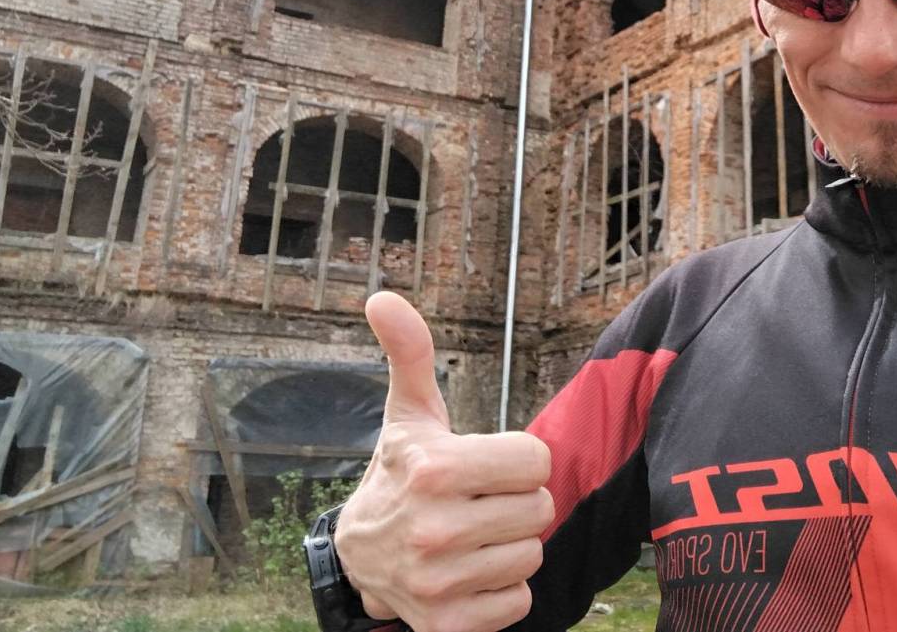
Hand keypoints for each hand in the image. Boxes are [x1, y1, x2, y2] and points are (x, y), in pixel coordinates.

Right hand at [335, 291, 553, 631]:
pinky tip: (469, 574)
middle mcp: (434, 530)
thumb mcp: (409, 415)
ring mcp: (439, 584)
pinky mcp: (448, 627)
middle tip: (478, 502)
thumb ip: (410, 353)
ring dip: (509, 547)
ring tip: (472, 537)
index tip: (487, 464)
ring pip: (531, 556)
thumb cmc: (399, 475)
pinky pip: (518, 603)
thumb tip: (382, 297)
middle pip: (539, 509)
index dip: (518, 460)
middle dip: (515, 502)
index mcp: (434, 471)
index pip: (537, 461)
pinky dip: (500, 591)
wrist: (357, 561)